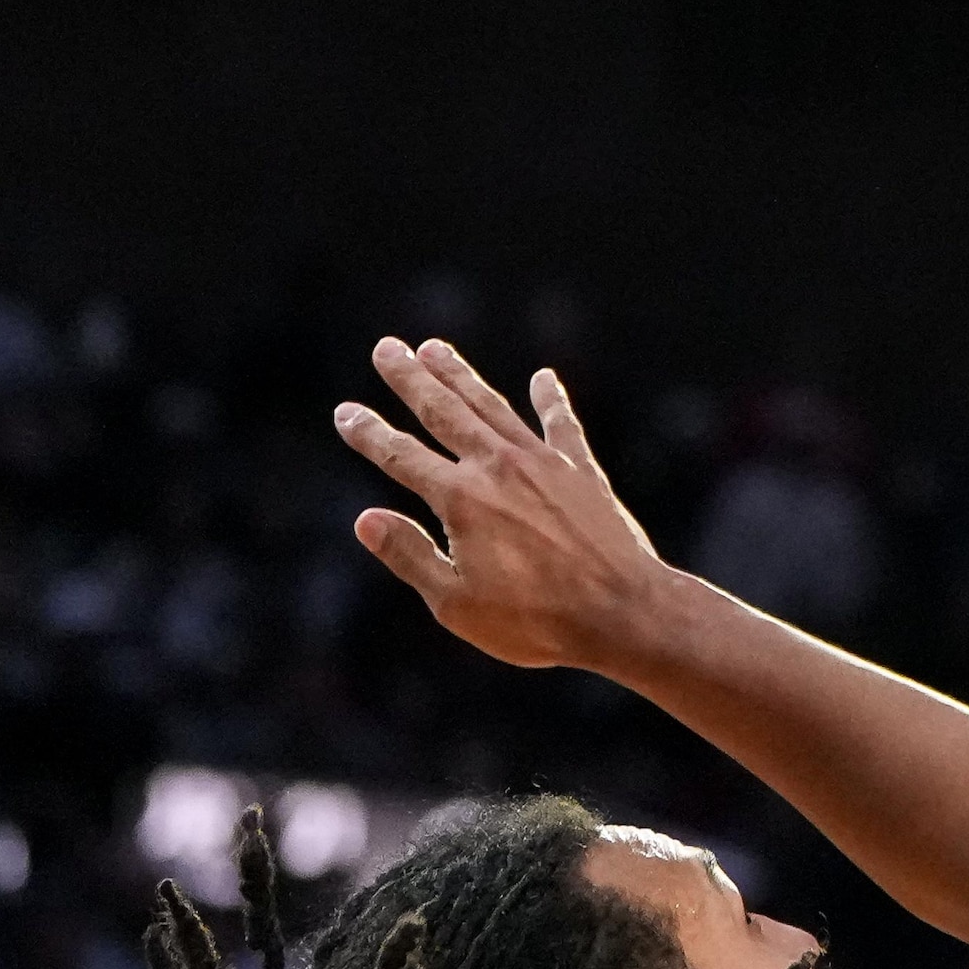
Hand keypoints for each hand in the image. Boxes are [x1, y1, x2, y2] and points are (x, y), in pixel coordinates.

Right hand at [335, 339, 680, 675]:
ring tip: (435, 348)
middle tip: (387, 348)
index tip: (345, 411)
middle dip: (411, 378)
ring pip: (493, 407)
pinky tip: (543, 378)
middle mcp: (498, 468)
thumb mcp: (456, 602)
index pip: (401, 456)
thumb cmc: (535, 620)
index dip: (369, 434)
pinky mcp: (583, 472)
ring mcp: (544, 464)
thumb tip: (365, 519)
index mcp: (461, 499)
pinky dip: (551, 400)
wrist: (623, 613)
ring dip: (461, 376)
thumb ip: (409, 555)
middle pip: (444, 412)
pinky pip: (562, 426)